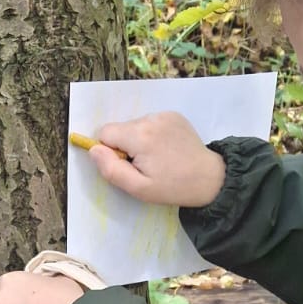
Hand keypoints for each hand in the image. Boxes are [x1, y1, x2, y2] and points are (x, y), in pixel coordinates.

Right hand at [87, 112, 226, 207]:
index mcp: (139, 135)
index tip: (126, 165)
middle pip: (120, 128)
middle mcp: (150, 118)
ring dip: (138, 141)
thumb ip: (111, 169)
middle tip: (145, 166)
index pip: (105, 132)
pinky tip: (166, 149)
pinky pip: (150, 122)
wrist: (209, 178)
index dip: (109, 151)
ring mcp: (163, 114)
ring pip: (135, 125)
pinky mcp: (173, 115)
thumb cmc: (172, 187)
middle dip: (125, 146)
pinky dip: (152, 135)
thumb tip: (93, 150)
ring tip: (158, 159)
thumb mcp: (138, 188)